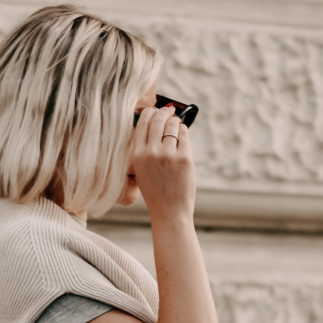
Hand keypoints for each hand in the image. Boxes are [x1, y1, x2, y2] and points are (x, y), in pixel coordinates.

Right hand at [130, 102, 194, 224]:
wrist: (169, 212)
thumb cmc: (156, 193)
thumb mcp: (141, 171)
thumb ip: (144, 150)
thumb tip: (155, 126)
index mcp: (137, 155)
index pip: (142, 124)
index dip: (148, 113)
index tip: (153, 110)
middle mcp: (152, 153)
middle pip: (158, 120)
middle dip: (163, 112)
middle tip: (168, 110)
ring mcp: (169, 155)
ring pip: (172, 125)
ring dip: (174, 121)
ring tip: (176, 121)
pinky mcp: (185, 158)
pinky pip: (184, 135)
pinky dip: (183, 130)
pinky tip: (182, 131)